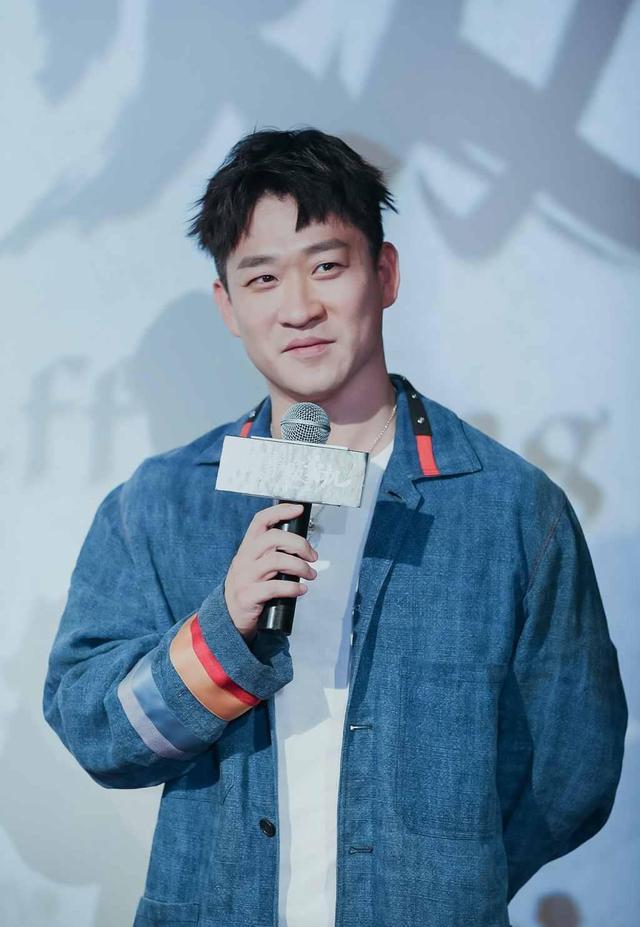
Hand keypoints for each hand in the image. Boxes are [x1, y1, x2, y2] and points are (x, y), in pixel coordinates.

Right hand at [224, 502, 317, 640]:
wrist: (228, 617)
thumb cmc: (249, 588)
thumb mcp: (254, 566)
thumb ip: (270, 554)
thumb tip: (301, 546)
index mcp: (247, 548)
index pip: (260, 520)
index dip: (280, 511)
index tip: (299, 510)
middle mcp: (244, 558)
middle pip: (273, 538)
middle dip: (299, 544)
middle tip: (312, 556)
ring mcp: (245, 577)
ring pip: (276, 561)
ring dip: (300, 567)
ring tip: (311, 574)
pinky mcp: (248, 596)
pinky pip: (275, 587)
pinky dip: (293, 588)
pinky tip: (301, 590)